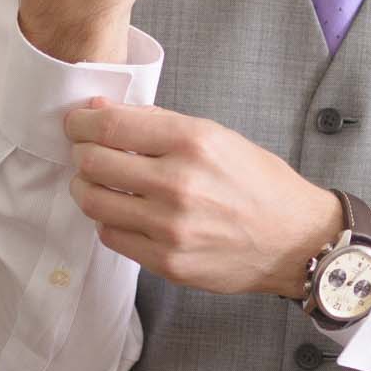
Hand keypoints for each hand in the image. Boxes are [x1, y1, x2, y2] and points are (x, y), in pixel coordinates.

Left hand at [63, 97, 343, 300]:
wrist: (295, 239)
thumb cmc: (258, 183)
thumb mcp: (217, 136)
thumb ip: (156, 123)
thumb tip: (99, 109)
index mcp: (194, 141)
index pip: (110, 126)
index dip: (81, 122)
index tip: (76, 122)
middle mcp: (179, 183)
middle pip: (94, 163)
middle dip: (81, 154)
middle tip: (87, 153)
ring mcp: (171, 227)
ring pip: (94, 203)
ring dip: (87, 188)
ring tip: (98, 183)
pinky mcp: (167, 262)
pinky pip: (111, 237)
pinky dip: (109, 221)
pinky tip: (124, 212)